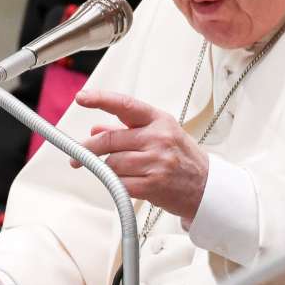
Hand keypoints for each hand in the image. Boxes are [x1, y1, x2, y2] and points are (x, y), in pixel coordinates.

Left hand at [71, 89, 208, 220]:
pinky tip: (124, 184)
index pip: (125, 104)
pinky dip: (116, 185)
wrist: (207, 187)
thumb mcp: (160, 135)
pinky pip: (119, 183)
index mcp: (159, 120)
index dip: (100, 99)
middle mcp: (158, 138)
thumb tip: (95, 129)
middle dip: (89, 149)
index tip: (82, 97)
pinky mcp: (153, 184)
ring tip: (117, 173)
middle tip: (78, 156)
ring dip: (107, 170)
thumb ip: (127, 130)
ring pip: (112, 163)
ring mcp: (156, 161)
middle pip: (110, 140)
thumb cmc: (182, 159)